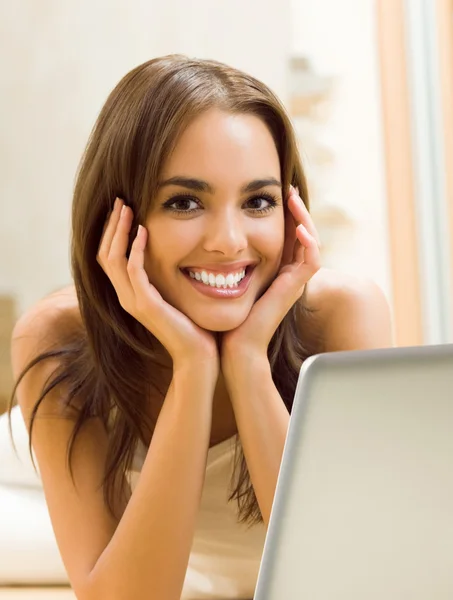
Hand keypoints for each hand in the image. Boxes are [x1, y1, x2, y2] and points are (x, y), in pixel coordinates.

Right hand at [97, 198, 218, 371]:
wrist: (198, 356)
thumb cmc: (192, 326)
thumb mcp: (174, 295)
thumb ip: (165, 277)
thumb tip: (171, 254)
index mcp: (130, 294)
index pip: (109, 257)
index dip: (112, 232)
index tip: (123, 208)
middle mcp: (125, 297)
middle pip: (104, 254)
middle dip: (112, 226)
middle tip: (121, 201)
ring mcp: (133, 302)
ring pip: (113, 259)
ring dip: (119, 231)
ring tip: (128, 209)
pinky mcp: (146, 305)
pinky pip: (133, 271)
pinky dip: (136, 249)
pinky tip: (144, 231)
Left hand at [221, 185, 320, 368]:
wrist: (232, 346)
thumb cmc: (223, 318)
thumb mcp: (221, 279)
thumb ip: (219, 262)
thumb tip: (203, 239)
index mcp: (272, 271)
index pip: (286, 235)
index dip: (283, 214)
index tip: (273, 193)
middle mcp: (287, 275)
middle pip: (302, 235)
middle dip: (296, 209)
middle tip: (287, 189)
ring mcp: (293, 282)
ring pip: (311, 242)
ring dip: (304, 217)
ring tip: (292, 197)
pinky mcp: (295, 289)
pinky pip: (312, 260)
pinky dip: (309, 241)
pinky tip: (296, 225)